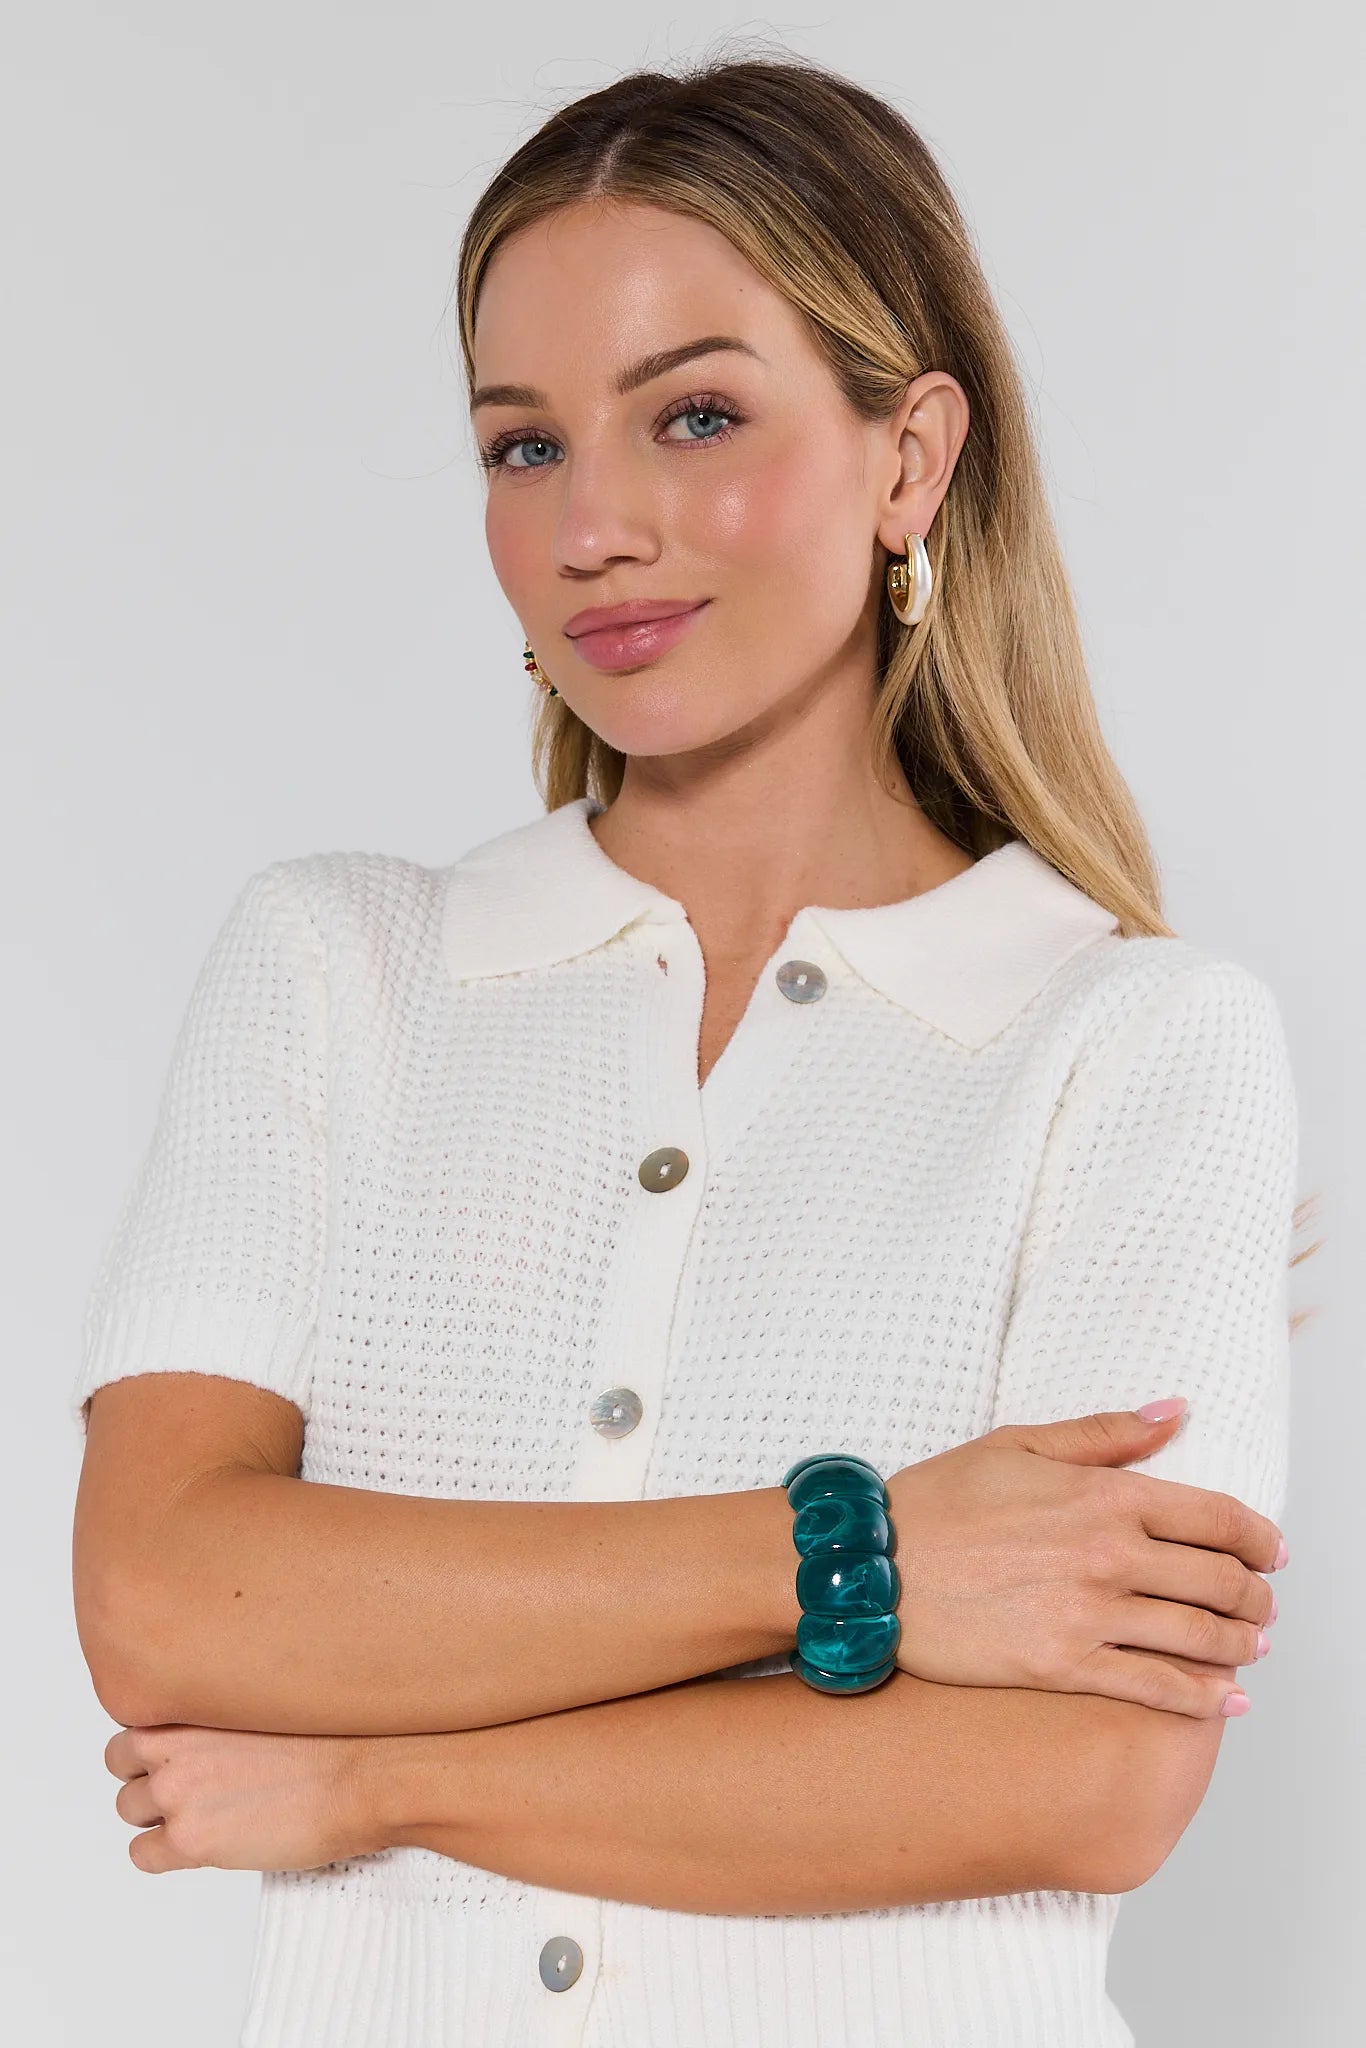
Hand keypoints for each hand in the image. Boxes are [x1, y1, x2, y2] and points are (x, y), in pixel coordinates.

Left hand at [104, 1723, 381, 1873]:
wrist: (368, 1778)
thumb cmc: (338, 1739)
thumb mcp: (272, 1700)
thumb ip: (226, 1709)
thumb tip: (212, 1727)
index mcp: (197, 1701)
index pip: (141, 1714)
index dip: (161, 1736)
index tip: (185, 1749)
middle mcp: (176, 1743)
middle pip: (120, 1760)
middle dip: (147, 1772)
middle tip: (186, 1785)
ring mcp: (177, 1792)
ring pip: (128, 1807)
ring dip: (158, 1814)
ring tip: (204, 1815)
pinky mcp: (189, 1840)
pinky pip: (142, 1855)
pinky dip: (165, 1855)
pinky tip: (204, 1845)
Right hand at [885, 1405, 1283, 1717]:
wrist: (871, 1565)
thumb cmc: (937, 1502)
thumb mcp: (1018, 1445)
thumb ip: (1105, 1433)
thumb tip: (1173, 1412)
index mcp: (1105, 1494)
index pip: (1217, 1517)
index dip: (1259, 1537)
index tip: (1271, 1551)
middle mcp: (1110, 1554)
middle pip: (1220, 1581)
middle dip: (1255, 1596)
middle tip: (1262, 1605)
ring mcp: (1090, 1615)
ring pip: (1200, 1637)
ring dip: (1241, 1645)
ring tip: (1251, 1648)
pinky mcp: (1064, 1666)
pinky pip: (1156, 1688)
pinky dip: (1204, 1697)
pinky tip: (1226, 1699)